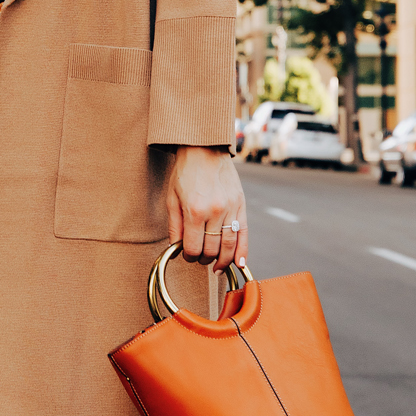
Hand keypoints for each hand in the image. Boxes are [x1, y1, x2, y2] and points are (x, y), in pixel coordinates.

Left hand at [166, 147, 247, 273]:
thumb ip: (175, 226)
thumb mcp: (171, 198)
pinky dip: (242, 251)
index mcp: (194, 210)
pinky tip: (239, 263)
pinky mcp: (241, 205)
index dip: (188, 256)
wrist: (204, 149)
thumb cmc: (184, 173)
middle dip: (204, 258)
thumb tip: (176, 249)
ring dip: (223, 260)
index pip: (193, 247)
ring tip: (217, 266)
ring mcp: (230, 208)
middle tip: (200, 258)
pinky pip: (244, 233)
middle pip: (212, 249)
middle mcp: (214, 211)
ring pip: (229, 245)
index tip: (186, 255)